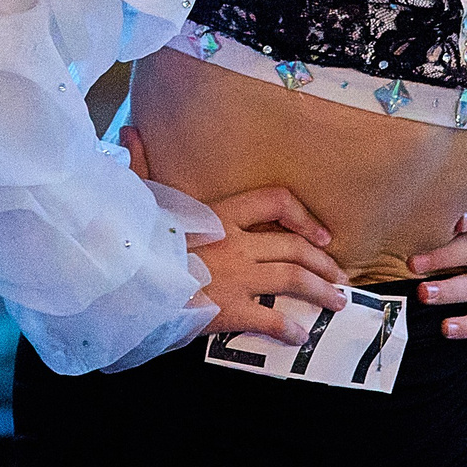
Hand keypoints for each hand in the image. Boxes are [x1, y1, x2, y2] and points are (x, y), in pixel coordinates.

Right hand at [117, 125, 343, 345]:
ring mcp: (237, 277)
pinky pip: (272, 318)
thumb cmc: (135, 241)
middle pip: (295, 247)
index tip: (322, 235)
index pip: (276, 201)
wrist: (127, 283)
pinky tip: (299, 335)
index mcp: (220, 214)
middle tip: (340, 276)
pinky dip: (290, 328)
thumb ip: (142, 168)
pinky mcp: (231, 309)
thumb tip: (131, 131)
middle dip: (324, 263)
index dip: (305, 217)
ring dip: (321, 291)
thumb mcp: (141, 199)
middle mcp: (237, 243)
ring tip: (337, 302)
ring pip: (294, 278)